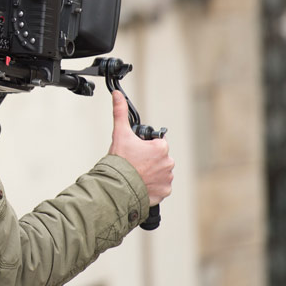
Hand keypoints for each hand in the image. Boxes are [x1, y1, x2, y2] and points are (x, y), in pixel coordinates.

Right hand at [108, 90, 173, 205]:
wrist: (117, 186)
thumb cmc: (120, 161)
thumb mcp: (120, 134)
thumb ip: (120, 112)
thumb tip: (117, 94)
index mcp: (161, 148)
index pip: (157, 144)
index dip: (145, 146)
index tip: (136, 151)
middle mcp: (168, 163)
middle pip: (159, 158)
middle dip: (149, 160)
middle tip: (135, 164)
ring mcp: (167, 178)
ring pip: (160, 172)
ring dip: (151, 173)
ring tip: (136, 175)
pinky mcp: (164, 191)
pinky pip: (160, 187)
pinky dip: (152, 186)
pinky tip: (141, 184)